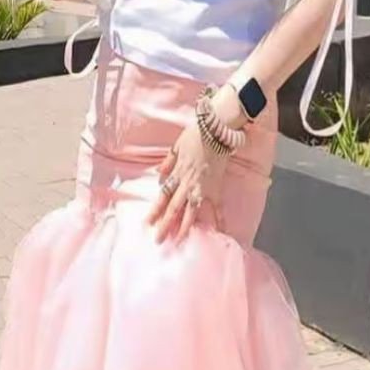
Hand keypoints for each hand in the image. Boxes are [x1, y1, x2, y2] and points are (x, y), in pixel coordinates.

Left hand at [147, 123, 228, 243]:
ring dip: (185, 226)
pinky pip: (217, 205)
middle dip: (166, 224)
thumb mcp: (177, 146)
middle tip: (159, 239)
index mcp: (177, 173)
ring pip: (192, 210)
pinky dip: (219, 218)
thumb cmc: (196, 135)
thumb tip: (159, 172)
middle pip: (174, 207)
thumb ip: (169, 161)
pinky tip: (221, 230)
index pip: (163, 195)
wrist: (216, 130)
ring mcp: (202, 186)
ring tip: (179, 239)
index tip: (148, 222)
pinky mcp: (216, 187)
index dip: (155, 210)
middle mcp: (188, 183)